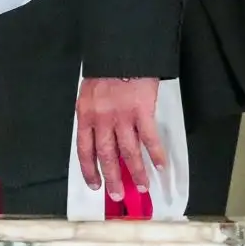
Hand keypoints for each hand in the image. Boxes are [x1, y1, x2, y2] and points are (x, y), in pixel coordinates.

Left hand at [75, 77, 164, 201]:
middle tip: (116, 195)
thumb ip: (92, 115)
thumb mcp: (89, 93)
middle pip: (106, 155)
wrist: (121, 50)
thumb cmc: (105, 70)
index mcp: (86, 114)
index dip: (89, 169)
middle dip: (112, 178)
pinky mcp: (142, 111)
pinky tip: (160, 167)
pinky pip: (149, 138)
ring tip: (142, 187)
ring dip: (136, 172)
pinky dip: (156, 154)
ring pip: (128, 151)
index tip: (94, 184)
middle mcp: (101, 118)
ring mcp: (122, 116)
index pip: (84, 148)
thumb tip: (99, 139)